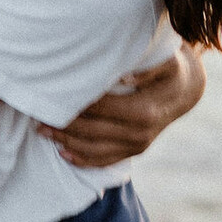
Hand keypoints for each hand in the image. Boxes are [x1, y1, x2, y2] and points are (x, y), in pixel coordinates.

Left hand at [42, 43, 206, 167]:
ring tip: (42, 130)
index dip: (76, 103)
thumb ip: (146, 67)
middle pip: (93, 131)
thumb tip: (124, 76)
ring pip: (95, 150)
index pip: (101, 108)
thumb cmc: (168, 68)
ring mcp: (137, 146)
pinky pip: (104, 160)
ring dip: (66, 142)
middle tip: (37, 115)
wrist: (184, 91)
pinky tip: (62, 152)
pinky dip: (81, 159)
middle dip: (64, 125)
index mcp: (145, 111)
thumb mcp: (165, 60)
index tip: (53, 95)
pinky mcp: (134, 152)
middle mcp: (140, 133)